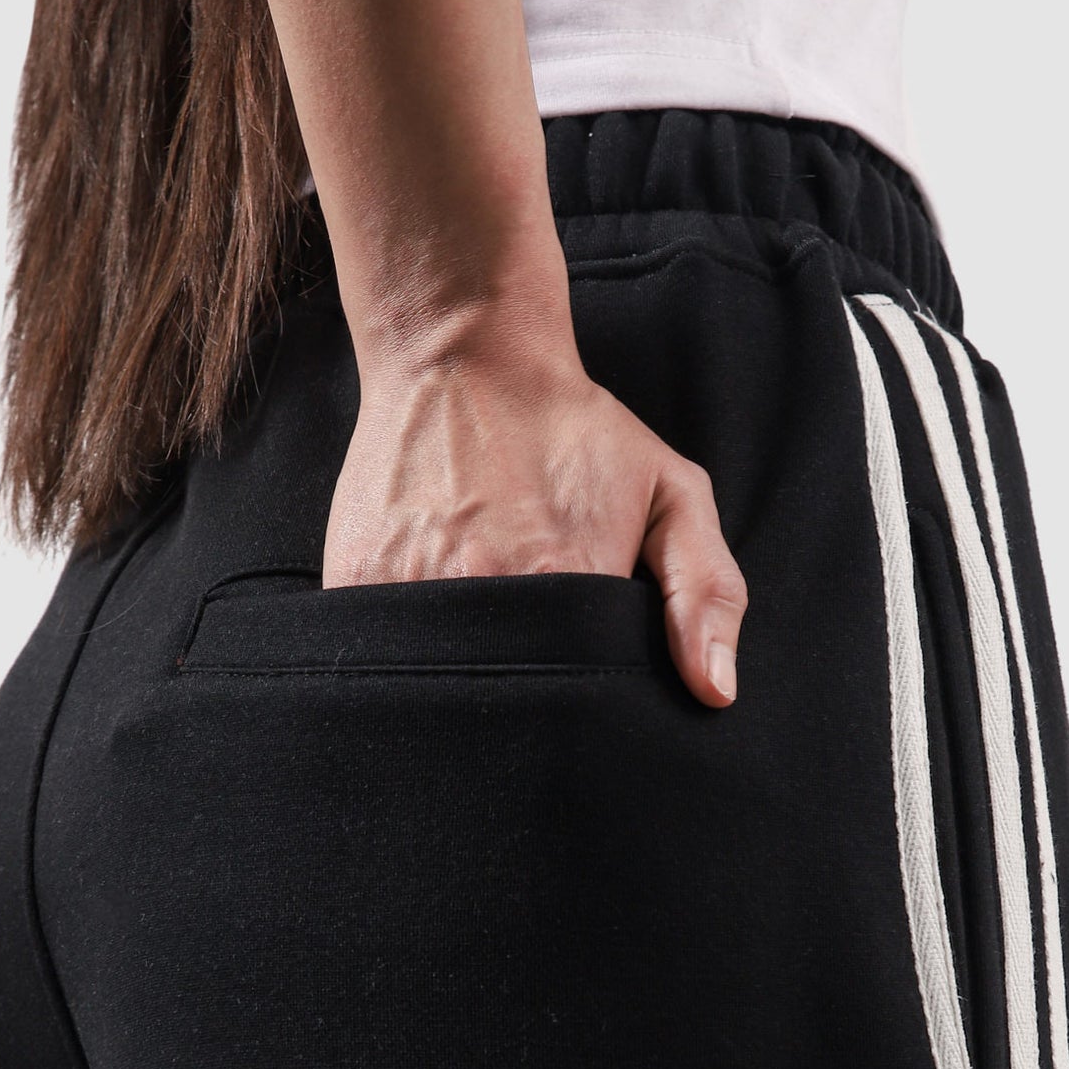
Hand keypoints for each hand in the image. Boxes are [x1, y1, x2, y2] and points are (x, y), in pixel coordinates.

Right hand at [323, 308, 746, 706]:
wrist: (464, 357)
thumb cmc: (572, 430)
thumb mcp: (672, 494)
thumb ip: (707, 593)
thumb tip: (714, 692)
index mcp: (567, 583)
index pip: (577, 702)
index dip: (584, 711)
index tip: (579, 685)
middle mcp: (484, 593)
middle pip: (506, 702)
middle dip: (522, 693)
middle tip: (527, 634)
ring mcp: (408, 590)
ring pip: (436, 682)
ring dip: (460, 667)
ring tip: (479, 607)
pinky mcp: (353, 581)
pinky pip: (377, 650)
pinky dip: (403, 643)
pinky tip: (429, 596)